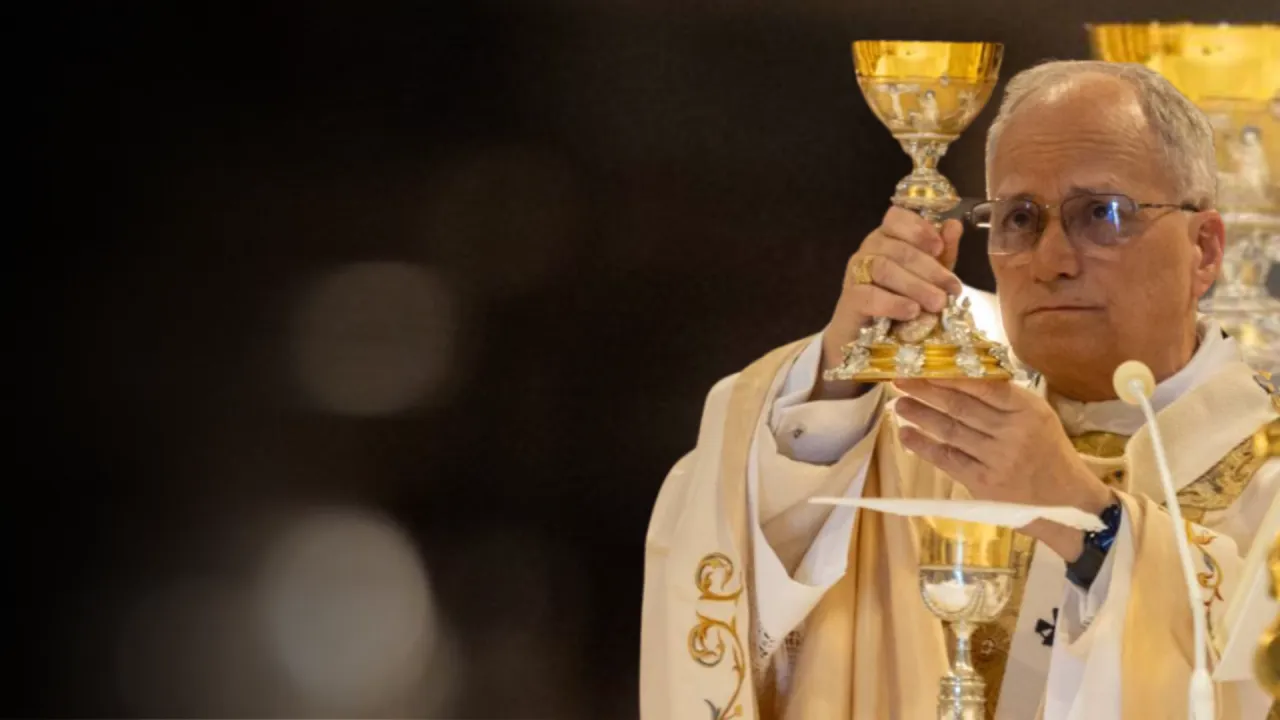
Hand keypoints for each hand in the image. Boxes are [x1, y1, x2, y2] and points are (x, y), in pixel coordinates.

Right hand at [814, 207, 963, 399]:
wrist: (868, 338)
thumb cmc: (901, 301)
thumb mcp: (929, 276)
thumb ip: (942, 253)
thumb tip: (954, 225)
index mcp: (888, 237)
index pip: (896, 217)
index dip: (918, 229)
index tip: (939, 248)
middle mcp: (869, 249)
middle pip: (897, 248)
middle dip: (929, 268)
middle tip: (951, 289)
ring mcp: (856, 273)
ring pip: (883, 268)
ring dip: (915, 286)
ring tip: (937, 303)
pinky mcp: (849, 298)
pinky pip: (869, 295)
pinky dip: (893, 303)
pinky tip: (911, 311)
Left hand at [892, 379, 1114, 560]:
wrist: (1068, 503)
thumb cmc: (1050, 454)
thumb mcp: (1039, 417)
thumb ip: (1006, 399)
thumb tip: (962, 375)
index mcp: (1028, 410)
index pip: (982, 386)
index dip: (949, 375)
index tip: (924, 365)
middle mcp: (1012, 432)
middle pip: (960, 406)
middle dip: (925, 390)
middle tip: (899, 379)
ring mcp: (997, 458)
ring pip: (950, 430)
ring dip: (920, 415)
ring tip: (899, 404)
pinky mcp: (984, 482)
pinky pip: (947, 459)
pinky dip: (924, 446)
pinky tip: (906, 435)